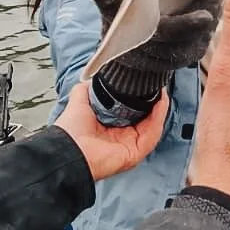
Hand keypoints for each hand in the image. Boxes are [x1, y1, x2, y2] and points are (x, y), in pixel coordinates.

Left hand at [53, 82, 167, 181]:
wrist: (67, 150)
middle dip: (153, 104)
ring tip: (162, 94)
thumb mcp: (79, 103)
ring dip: (159, 109)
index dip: (140, 100)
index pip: (132, 114)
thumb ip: (86, 90)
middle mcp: (122, 138)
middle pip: (146, 120)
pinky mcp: (136, 152)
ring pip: (152, 126)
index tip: (145, 86)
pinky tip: (160, 104)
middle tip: (157, 88)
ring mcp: (130, 146)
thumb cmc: (70, 133)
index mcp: (110, 129)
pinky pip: (152, 134)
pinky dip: (158, 118)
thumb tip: (94, 77)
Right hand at [85, 0, 224, 105]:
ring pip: (205, 33)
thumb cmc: (121, 28)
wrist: (130, 56)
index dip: (188, 25)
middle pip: (195, 32)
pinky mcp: (192, 54)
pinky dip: (215, 17)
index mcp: (148, 41)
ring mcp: (182, 56)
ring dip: (215, 9)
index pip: (171, 34)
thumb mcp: (111, 12)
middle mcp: (168, 53)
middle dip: (209, 7)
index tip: (206, 15)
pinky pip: (208, 36)